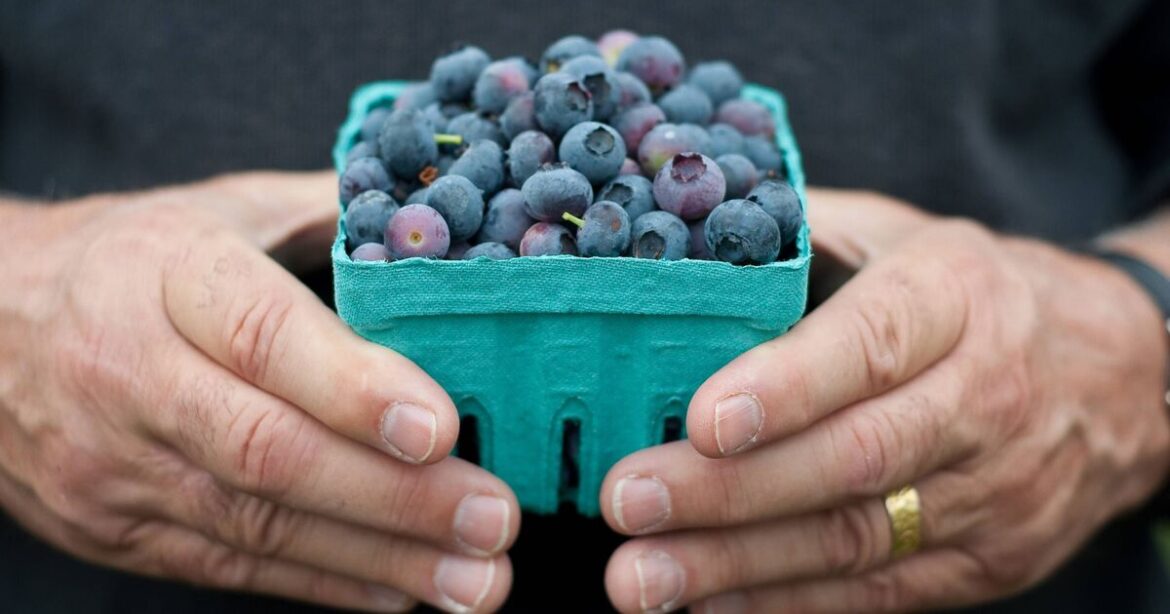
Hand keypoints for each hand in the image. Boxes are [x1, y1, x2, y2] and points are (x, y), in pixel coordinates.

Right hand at [0, 172, 516, 612]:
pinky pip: (229, 565)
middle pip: (268, 451)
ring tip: (475, 580)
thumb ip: (325, 211)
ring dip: (379, 559)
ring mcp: (117, 465)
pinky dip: (324, 584)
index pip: (262, 337)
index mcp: (166, 276)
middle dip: (394, 497)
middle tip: (493, 519)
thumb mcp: (216, 210)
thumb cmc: (127, 259)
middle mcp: (133, 375)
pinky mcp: (116, 527)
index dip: (354, 389)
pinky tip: (401, 593)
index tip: (442, 428)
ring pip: (258, 524)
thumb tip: (442, 220)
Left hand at [599, 189, 1169, 612]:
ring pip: (856, 537)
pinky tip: (708, 603)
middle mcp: (982, 397)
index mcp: (955, 298)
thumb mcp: (908, 236)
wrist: (1124, 374)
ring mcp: (993, 491)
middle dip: (729, 488)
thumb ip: (806, 229)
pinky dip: (788, 603)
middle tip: (629, 500)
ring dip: (739, 563)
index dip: (788, 385)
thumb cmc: (980, 294)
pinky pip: (879, 593)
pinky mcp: (989, 560)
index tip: (702, 417)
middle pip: (852, 456)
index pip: (871, 344)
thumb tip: (687, 222)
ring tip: (642, 576)